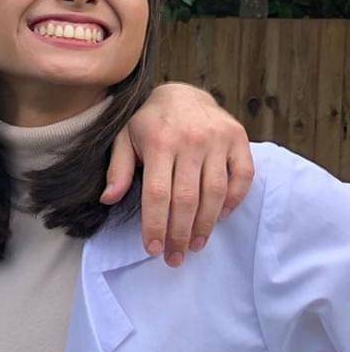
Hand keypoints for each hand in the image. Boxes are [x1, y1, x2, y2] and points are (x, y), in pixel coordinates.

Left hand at [102, 83, 253, 265]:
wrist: (181, 93)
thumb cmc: (149, 123)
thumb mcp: (124, 139)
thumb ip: (118, 169)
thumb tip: (109, 199)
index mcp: (159, 141)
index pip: (157, 194)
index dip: (155, 225)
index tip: (153, 249)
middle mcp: (191, 139)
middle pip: (187, 199)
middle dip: (180, 234)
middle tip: (175, 258)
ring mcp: (218, 138)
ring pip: (215, 193)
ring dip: (205, 226)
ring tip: (194, 246)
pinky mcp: (238, 138)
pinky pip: (242, 177)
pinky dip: (233, 201)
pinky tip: (219, 218)